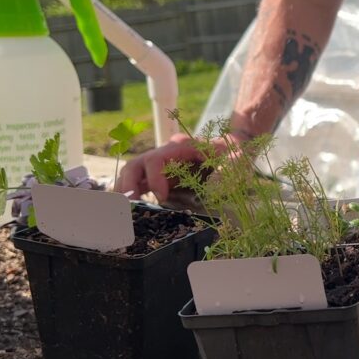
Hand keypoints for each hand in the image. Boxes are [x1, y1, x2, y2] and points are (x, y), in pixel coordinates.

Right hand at [115, 130, 245, 201]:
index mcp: (181, 147)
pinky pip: (139, 182)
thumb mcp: (236, 158)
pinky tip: (129, 209)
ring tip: (121, 211)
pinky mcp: (161, 175)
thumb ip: (228, 168)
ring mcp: (161, 164)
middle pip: (136, 164)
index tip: (161, 198)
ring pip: (132, 173)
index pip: (155, 160)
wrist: (231, 146)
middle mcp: (166, 153)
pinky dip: (130, 194)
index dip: (154, 179)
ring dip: (125, 191)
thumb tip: (213, 186)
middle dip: (128, 185)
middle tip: (129, 207)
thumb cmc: (233, 152)